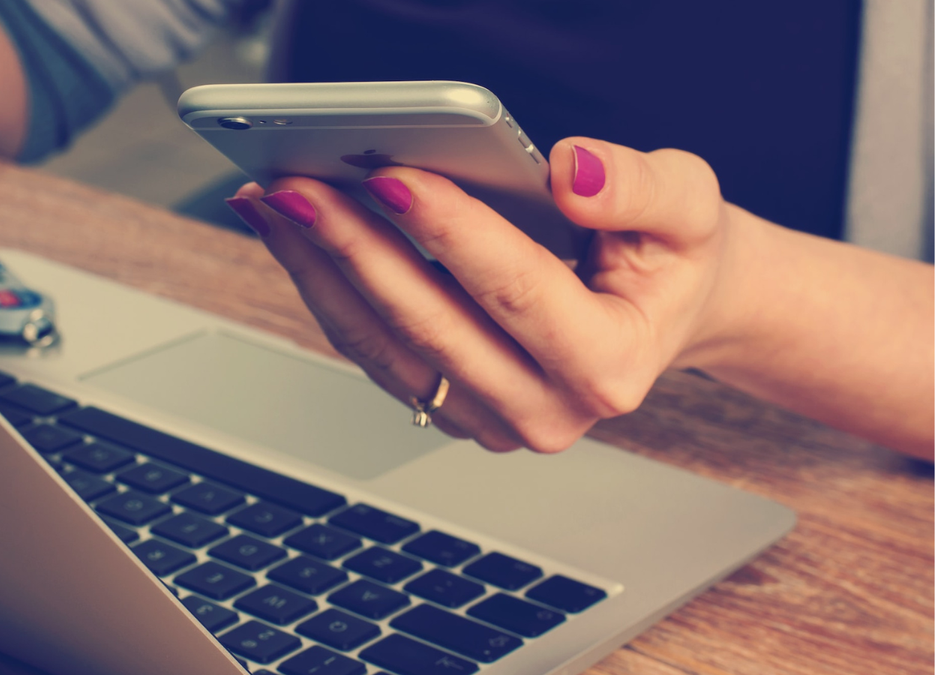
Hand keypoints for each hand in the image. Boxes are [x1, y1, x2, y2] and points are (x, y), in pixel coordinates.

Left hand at [225, 138, 739, 451]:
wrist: (660, 311)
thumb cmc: (670, 260)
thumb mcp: (688, 207)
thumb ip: (639, 187)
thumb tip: (569, 173)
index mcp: (610, 365)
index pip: (516, 292)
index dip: (450, 232)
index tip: (391, 177)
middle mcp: (547, 410)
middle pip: (431, 326)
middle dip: (356, 249)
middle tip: (298, 187)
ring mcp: (491, 419)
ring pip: (385, 348)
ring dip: (321, 272)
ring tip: (276, 204)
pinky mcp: (451, 408)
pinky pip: (374, 353)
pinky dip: (329, 290)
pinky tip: (297, 237)